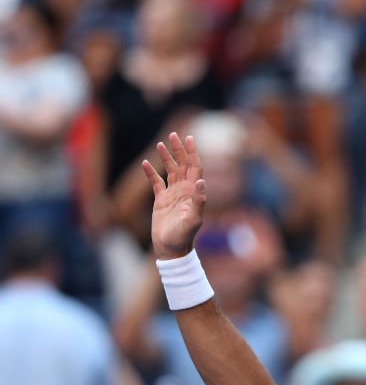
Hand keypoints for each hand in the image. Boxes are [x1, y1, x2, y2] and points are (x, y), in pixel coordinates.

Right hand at [144, 132, 206, 260]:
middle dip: (179, 150)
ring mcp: (173, 195)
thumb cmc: (183, 236)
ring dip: (166, 158)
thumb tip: (202, 181)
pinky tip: (145, 163)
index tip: (189, 138)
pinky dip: (151, 173)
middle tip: (173, 135)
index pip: (195, 168)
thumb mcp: (193, 219)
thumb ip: (199, 201)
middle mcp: (185, 191)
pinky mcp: (161, 201)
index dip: (193, 153)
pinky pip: (156, 183)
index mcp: (194, 193)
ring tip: (161, 144)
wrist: (171, 249)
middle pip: (183, 165)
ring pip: (170, 171)